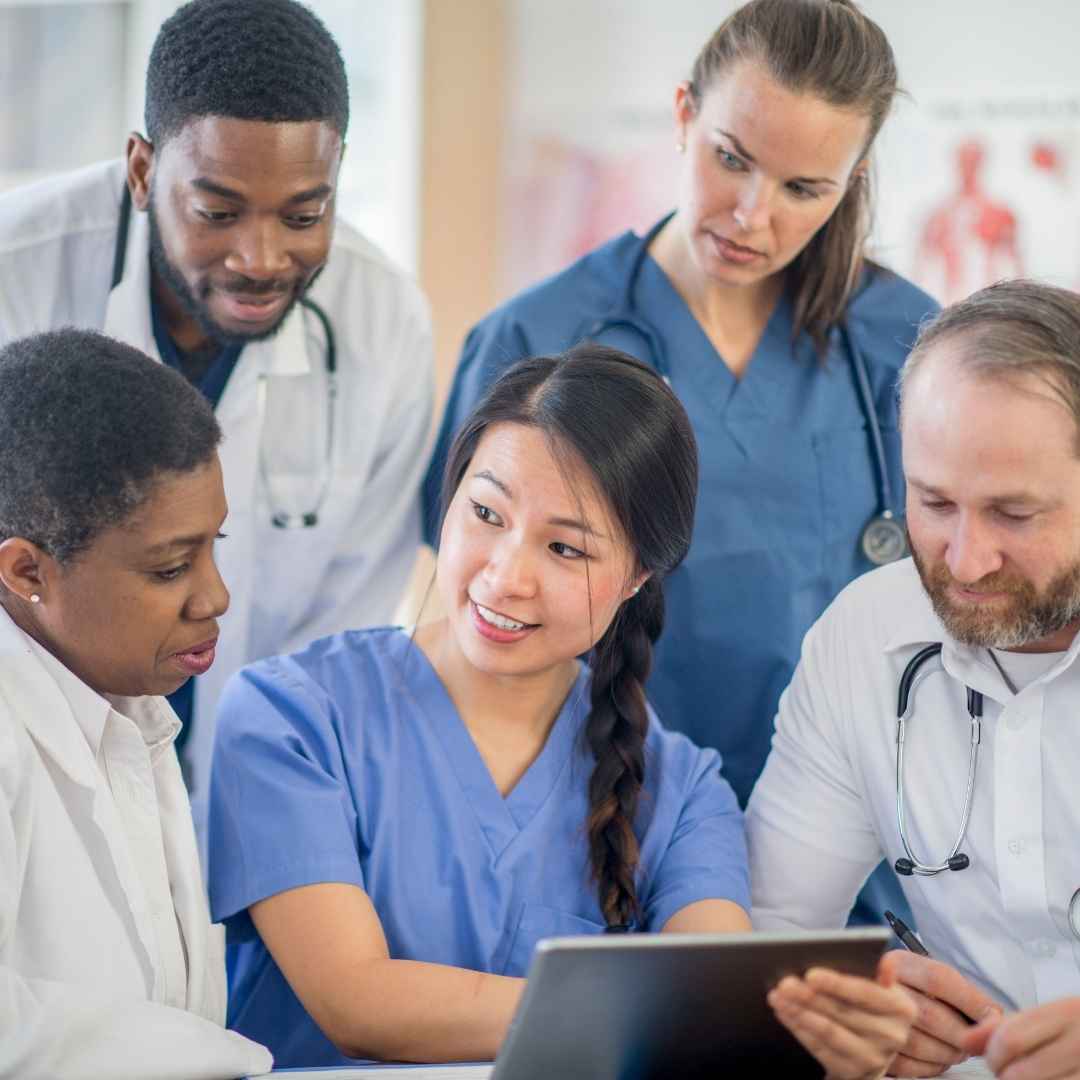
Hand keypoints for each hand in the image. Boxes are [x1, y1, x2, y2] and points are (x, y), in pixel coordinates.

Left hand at [768, 960, 916, 1078]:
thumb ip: (878, 971)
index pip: (866, 993)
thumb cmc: (870, 1004)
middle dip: (809, 997)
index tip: (810, 974)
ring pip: (828, 1032)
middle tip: (784, 983)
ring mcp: (873, 1058)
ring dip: (799, 1013)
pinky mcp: (854, 1073)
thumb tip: (886, 962)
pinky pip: (820, 1049)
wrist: (875, 1046)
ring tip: (777, 996)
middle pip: (842, 1013)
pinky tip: (784, 1014)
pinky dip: (799, 1029)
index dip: (837, 983)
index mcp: (901, 1008)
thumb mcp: (879, 986)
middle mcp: (892, 1036)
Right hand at [879, 950, 1002, 1076]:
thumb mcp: (934, 979)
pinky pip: (905, 1065)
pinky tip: (936, 1057)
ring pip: (918, 1043)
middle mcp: (878, 985)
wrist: (872, 998)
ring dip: (947, 1053)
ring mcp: (869, 1015)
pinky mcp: (868, 1046)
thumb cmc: (915, 990)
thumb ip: (966, 995)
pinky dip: (930, 1066)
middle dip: (962, 1035)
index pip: (939, 979)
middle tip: (973, 1041)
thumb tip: (997, 1021)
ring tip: (955, 1048)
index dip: (972, 1002)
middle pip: (931, 1015)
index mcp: (897, 962)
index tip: (994, 1018)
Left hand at [963, 997, 1079, 1079]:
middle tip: (1008, 1075)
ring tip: (1025, 1079)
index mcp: (1066, 1013)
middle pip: (1021, 1073)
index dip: (992, 1055)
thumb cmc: (1078, 1030)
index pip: (1010, 1038)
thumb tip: (965, 1040)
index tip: (994, 1060)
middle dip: (1005, 1078)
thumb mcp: (1045, 1018)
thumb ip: (1003, 1027)